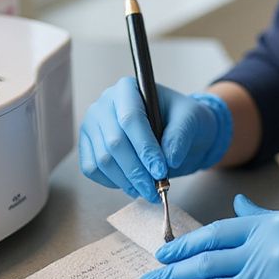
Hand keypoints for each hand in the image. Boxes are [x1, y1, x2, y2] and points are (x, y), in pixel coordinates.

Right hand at [78, 78, 231, 202]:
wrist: (176, 129)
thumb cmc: (181, 118)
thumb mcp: (191, 118)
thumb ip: (180, 134)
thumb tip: (169, 158)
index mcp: (127, 88)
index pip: (130, 119)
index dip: (145, 148)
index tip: (160, 170)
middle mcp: (104, 104)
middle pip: (114, 142)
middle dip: (137, 171)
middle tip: (156, 189)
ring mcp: (93, 126)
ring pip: (102, 159)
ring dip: (126, 181)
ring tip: (148, 190)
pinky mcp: (88, 146)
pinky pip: (92, 169)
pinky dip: (112, 182)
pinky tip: (132, 185)